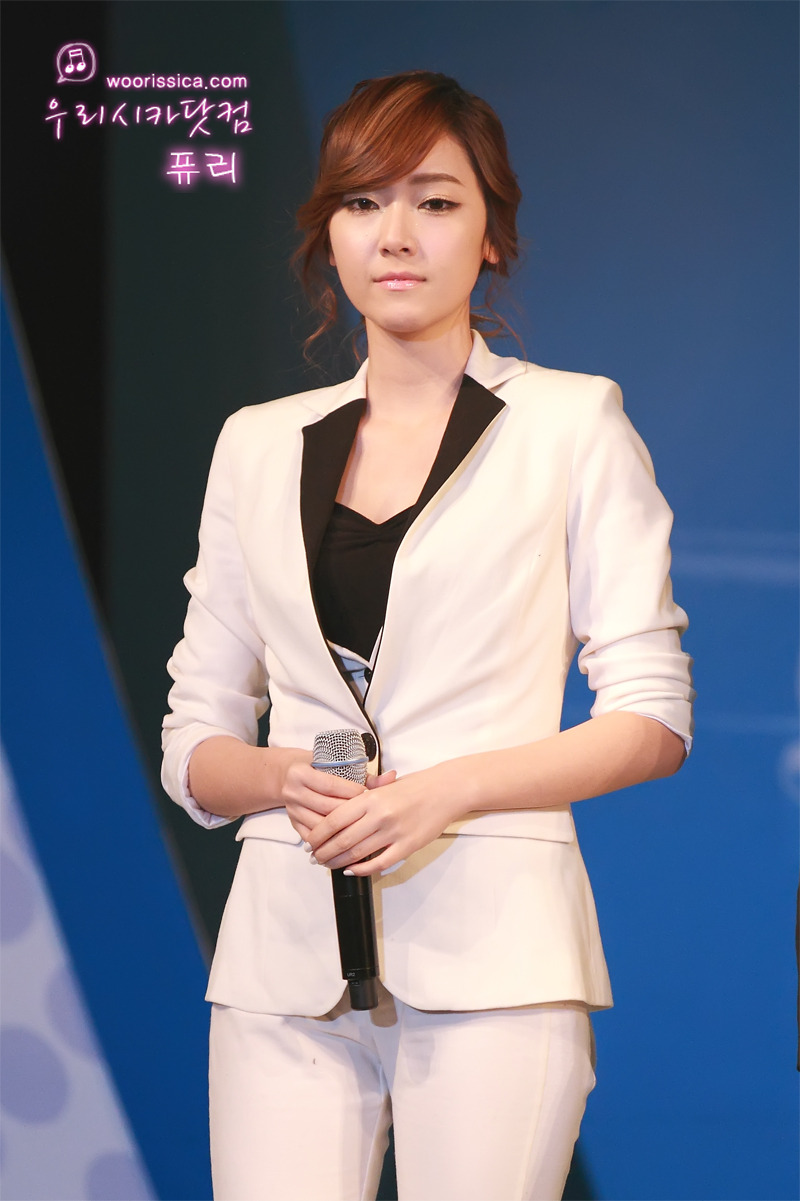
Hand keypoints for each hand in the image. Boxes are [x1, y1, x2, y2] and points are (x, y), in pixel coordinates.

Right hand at [281, 758, 368, 842]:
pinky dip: (329, 841)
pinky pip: (312, 836)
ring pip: (320, 825)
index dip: (352, 791)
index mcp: (300, 773)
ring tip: (361, 831)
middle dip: (350, 812)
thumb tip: (391, 777)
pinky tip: (345, 843)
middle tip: (368, 815)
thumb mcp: (334, 764)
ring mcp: (292, 810)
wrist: (289, 775)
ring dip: (341, 830)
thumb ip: (364, 774)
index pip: (331, 785)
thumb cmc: (316, 768)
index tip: (369, 796)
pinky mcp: (293, 824)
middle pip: (326, 806)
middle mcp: (293, 792)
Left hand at [305, 761, 469, 875]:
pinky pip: (380, 863)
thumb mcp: (384, 786)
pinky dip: (363, 869)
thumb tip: (337, 815)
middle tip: (315, 857)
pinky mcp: (407, 846)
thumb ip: (362, 799)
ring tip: (329, 864)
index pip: (334, 819)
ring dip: (339, 862)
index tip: (309, 841)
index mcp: (371, 798)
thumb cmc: (415, 786)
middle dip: (324, 851)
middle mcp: (379, 815)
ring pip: (358, 853)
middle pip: (342, 839)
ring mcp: (394, 832)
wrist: (445, 790)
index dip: (318, 834)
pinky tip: (352, 870)